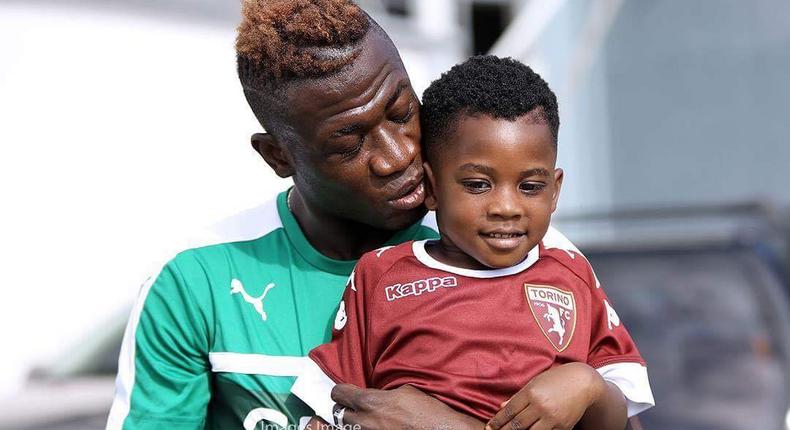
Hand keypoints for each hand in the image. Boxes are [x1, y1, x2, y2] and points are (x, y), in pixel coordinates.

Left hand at [331, 384, 483, 429]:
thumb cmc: (425, 411)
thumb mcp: (404, 391)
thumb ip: (383, 394)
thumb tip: (378, 395)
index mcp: (368, 402)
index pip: (338, 393)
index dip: (342, 391)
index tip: (347, 391)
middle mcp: (362, 421)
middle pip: (340, 414)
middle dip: (348, 409)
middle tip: (359, 407)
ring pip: (350, 428)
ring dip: (356, 423)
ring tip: (370, 420)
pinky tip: (379, 428)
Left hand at [486, 362, 605, 429]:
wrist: (583, 383)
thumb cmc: (556, 379)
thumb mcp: (535, 383)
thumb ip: (518, 396)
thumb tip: (501, 407)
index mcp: (531, 393)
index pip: (509, 411)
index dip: (497, 421)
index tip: (489, 427)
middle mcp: (541, 406)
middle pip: (517, 425)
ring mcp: (552, 418)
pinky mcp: (563, 427)